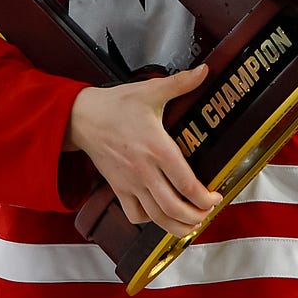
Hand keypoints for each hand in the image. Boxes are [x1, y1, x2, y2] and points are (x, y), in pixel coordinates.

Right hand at [66, 63, 222, 237]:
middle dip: (196, 217)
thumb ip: (180, 83)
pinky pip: (134, 214)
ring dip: (177, 226)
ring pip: (156, 217)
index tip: (216, 197)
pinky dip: (149, 221)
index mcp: (157, 148)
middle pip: (174, 208)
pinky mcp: (118, 188)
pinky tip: (159, 214)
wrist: (82, 117)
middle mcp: (145, 170)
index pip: (187, 184)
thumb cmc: (117, 105)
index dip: (205, 198)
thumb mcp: (150, 90)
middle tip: (207, 213)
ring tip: (191, 224)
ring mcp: (130, 183)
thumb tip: (204, 71)